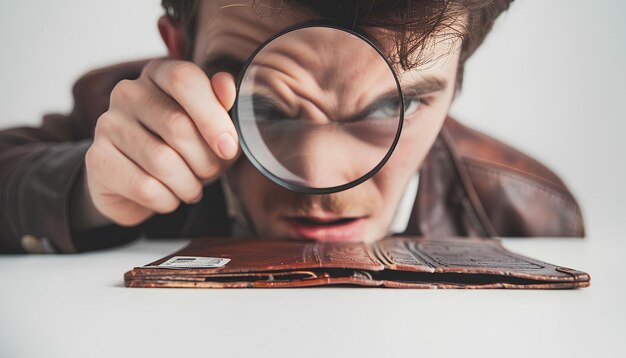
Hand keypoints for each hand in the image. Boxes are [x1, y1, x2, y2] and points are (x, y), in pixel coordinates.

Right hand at [83, 58, 237, 226]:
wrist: (137, 183)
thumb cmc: (182, 149)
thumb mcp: (211, 127)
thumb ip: (222, 105)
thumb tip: (227, 87)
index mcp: (159, 74)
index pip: (184, 80)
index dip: (213, 117)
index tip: (228, 148)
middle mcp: (128, 93)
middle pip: (178, 126)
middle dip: (206, 161)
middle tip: (210, 172)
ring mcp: (108, 125)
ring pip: (163, 162)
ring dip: (188, 185)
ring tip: (190, 187)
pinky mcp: (97, 160)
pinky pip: (146, 188)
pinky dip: (168, 200)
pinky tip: (168, 196)